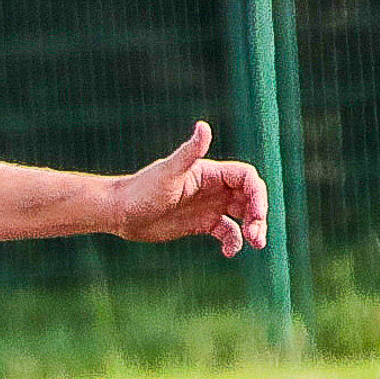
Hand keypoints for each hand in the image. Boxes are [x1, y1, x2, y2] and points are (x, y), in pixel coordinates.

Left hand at [111, 122, 268, 256]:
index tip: (256, 214)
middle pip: (249, 197)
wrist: (121, 212)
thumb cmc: (142, 190)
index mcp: (210, 173)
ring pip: (242, 215)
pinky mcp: (201, 224)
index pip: (246, 178)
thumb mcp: (168, 173)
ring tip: (254, 244)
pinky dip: (232, 241)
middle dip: (258, 214)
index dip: (257, 194)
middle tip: (256, 237)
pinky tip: (229, 252)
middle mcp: (213, 187)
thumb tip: (204, 126)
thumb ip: (189, 152)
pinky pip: (226, 232)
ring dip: (251, 228)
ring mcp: (209, 206)